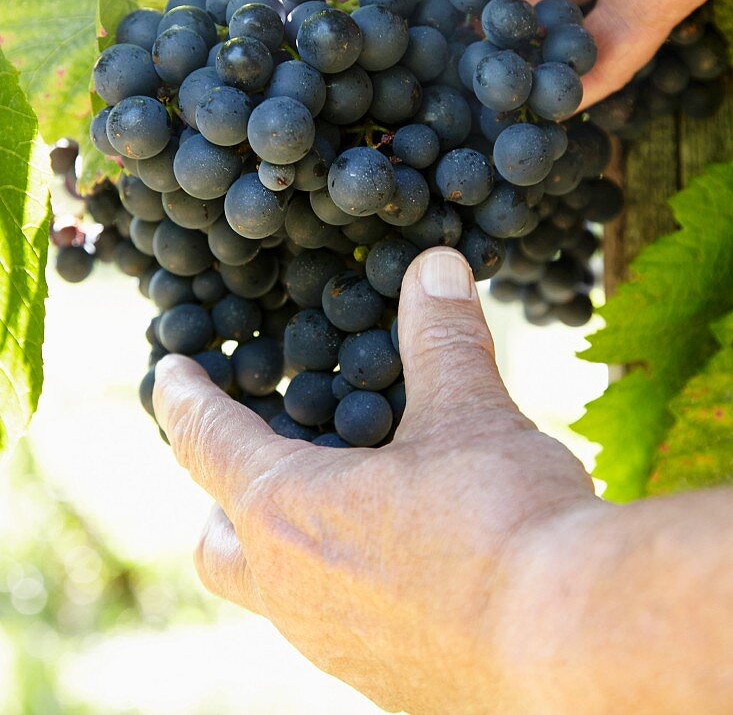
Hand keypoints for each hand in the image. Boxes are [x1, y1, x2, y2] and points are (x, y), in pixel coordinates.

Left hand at [153, 247, 599, 714]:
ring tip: (337, 500)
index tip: (166, 375)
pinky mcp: (390, 683)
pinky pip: (338, 627)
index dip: (185, 399)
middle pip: (219, 542)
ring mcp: (338, 647)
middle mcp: (295, 593)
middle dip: (221, 496)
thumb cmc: (503, 523)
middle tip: (250, 455)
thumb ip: (441, 338)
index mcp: (290, 513)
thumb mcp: (468, 412)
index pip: (209, 442)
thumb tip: (434, 267)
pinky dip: (346, 583)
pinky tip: (405, 559)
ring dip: (288, 543)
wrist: (574, 646)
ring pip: (277, 593)